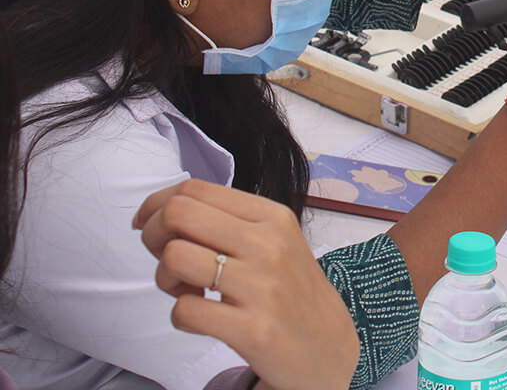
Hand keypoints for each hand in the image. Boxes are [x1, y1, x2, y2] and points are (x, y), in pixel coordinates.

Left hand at [133, 180, 358, 389]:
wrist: (329, 347)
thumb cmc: (290, 290)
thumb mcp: (274, 241)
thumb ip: (229, 221)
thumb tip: (164, 210)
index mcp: (272, 216)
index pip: (195, 189)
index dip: (157, 204)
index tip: (148, 224)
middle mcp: (269, 244)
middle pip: (178, 214)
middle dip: (153, 235)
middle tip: (166, 259)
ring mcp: (262, 286)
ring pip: (175, 257)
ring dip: (164, 278)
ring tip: (187, 289)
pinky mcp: (252, 330)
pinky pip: (184, 310)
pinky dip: (180, 315)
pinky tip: (203, 316)